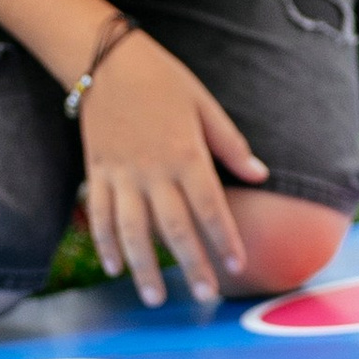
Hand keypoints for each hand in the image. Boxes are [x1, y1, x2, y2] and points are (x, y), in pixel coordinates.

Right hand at [77, 32, 270, 308]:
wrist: (105, 61)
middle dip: (191, 265)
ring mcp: (121, 174)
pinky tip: (114, 267)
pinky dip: (104, 243)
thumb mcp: (205, 105)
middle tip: (205, 296)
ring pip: (132, 231)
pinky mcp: (97, 172)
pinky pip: (100, 214)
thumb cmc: (163, 80)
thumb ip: (232, 146)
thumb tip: (262, 176)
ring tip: (155, 297)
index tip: (239, 265)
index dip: (225, 239)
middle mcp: (153, 170)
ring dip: (143, 267)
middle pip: (174, 228)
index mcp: (186, 154)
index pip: (210, 207)